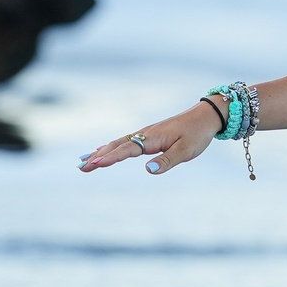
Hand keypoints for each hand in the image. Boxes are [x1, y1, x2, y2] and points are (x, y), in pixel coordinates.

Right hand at [79, 102, 217, 175]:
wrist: (206, 116)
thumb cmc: (197, 134)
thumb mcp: (186, 151)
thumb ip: (167, 161)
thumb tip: (147, 171)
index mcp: (152, 138)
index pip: (127, 150)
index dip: (110, 158)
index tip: (94, 165)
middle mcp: (145, 134)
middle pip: (116, 146)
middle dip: (98, 157)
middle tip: (80, 167)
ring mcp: (146, 133)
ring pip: (118, 143)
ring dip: (101, 152)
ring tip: (85, 161)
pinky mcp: (149, 134)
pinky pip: (125, 141)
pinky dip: (111, 147)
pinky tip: (104, 150)